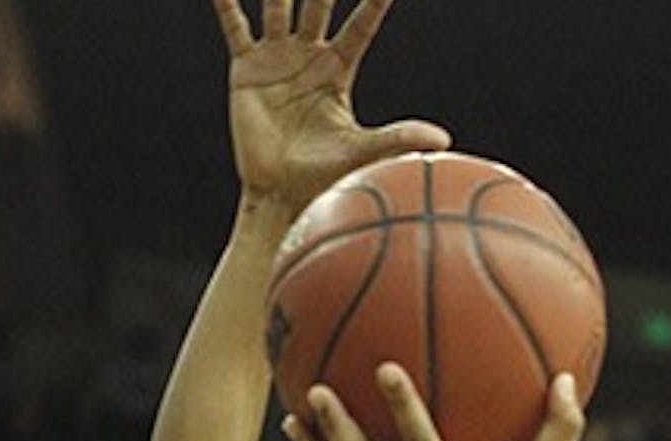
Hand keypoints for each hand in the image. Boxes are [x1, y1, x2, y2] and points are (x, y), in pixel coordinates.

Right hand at [214, 0, 450, 208]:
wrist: (281, 191)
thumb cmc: (325, 175)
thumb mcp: (363, 150)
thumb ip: (399, 136)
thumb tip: (443, 139)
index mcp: (339, 69)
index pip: (361, 25)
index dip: (374, 2)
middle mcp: (309, 56)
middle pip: (319, 4)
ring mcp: (277, 58)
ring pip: (279, 5)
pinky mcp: (247, 68)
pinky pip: (236, 28)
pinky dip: (227, 4)